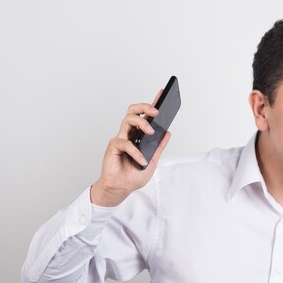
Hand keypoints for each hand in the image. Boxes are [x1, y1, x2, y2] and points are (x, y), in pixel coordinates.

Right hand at [91, 90, 170, 206]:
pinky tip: (142, 161)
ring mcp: (120, 139)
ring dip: (142, 123)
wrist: (120, 189)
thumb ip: (159, 147)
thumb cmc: (133, 176)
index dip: (153, 103)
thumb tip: (168, 132)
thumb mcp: (153, 161)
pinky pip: (125, 144)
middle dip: (145, 107)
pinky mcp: (113, 147)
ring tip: (151, 132)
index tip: (162, 93)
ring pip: (128, 120)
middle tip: (156, 111)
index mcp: (138, 136)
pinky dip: (136, 152)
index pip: (146, 116)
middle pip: (134, 111)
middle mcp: (128, 134)